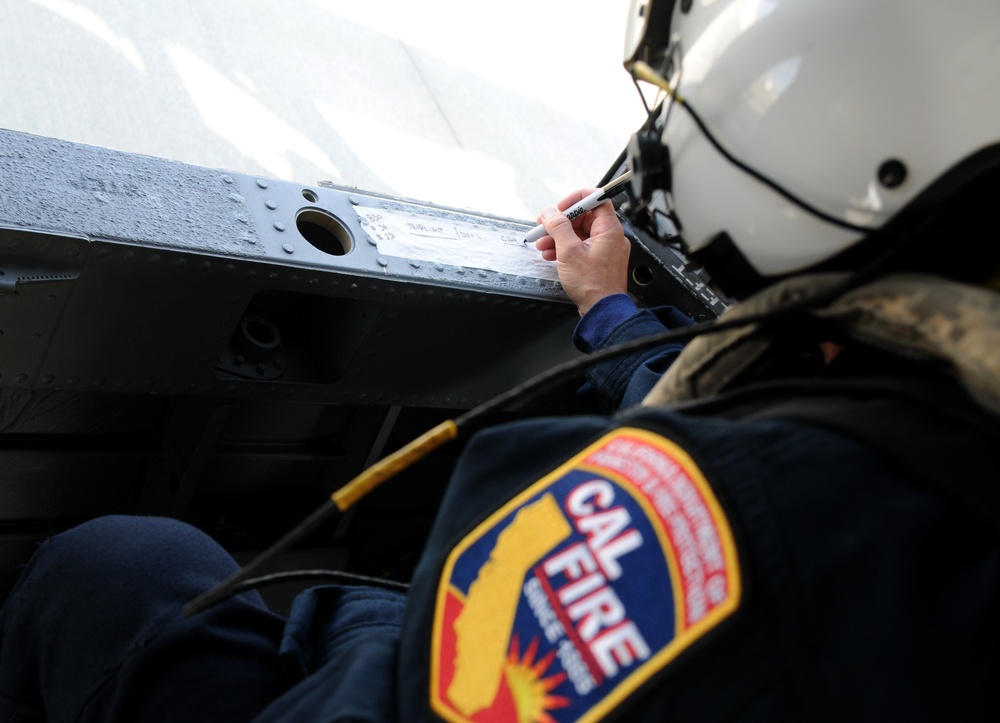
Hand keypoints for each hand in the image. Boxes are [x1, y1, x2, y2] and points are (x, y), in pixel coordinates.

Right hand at [534, 189, 629, 315]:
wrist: (602, 311)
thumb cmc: (593, 285)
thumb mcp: (569, 252)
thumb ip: (558, 227)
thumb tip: (550, 213)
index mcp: (609, 229)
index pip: (596, 199)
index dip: (576, 199)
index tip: (560, 208)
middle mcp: (610, 236)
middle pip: (583, 217)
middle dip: (560, 223)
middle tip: (543, 227)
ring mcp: (604, 249)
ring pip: (579, 233)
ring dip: (558, 237)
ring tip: (542, 244)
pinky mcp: (598, 261)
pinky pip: (580, 247)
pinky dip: (565, 248)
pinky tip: (551, 255)